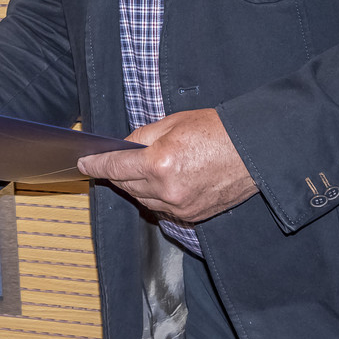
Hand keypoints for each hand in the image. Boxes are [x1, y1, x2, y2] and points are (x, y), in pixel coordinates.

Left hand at [79, 108, 256, 223]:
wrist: (255, 152)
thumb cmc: (217, 131)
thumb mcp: (173, 122)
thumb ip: (142, 136)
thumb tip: (123, 146)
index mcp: (159, 163)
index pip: (115, 167)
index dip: (96, 165)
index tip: (83, 164)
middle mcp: (166, 190)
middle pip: (126, 185)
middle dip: (117, 173)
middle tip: (112, 162)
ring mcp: (180, 207)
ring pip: (143, 199)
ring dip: (136, 186)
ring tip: (140, 170)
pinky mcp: (192, 216)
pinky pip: (162, 208)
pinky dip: (156, 197)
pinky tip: (160, 183)